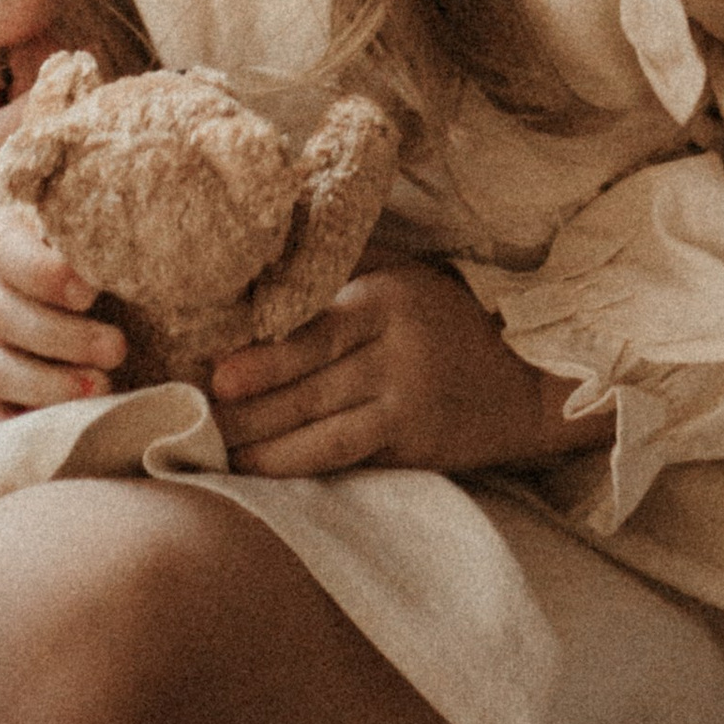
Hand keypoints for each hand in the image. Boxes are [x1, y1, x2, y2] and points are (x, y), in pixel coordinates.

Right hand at [0, 196, 127, 425]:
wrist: (77, 281)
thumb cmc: (92, 247)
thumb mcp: (90, 224)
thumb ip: (104, 221)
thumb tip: (136, 217)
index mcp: (0, 239)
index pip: (5, 250)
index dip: (45, 274)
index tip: (91, 291)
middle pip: (2, 315)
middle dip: (62, 337)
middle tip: (118, 347)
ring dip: (46, 384)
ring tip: (102, 387)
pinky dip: (14, 424)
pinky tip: (61, 425)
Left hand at [208, 260, 602, 477]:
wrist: (527, 377)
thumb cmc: (450, 317)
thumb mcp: (407, 273)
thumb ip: (346, 264)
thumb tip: (273, 249)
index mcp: (388, 300)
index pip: (316, 329)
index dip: (264, 357)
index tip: (215, 370)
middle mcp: (398, 353)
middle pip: (309, 385)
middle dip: (248, 406)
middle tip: (195, 416)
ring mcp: (407, 405)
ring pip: (323, 433)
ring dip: (264, 447)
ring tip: (215, 451)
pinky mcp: (414, 449)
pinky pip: (348, 460)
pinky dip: (302, 468)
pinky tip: (263, 474)